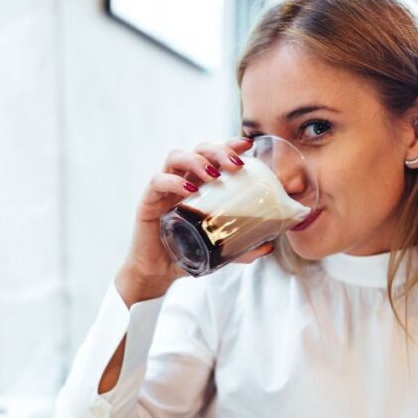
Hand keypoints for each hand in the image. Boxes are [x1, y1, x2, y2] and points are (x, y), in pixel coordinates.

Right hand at [116, 138, 272, 305]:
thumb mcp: (220, 250)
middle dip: (218, 150)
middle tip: (235, 165)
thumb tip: (269, 247)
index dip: (230, 145)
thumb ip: (242, 248)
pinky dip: (174, 181)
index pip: (214, 156)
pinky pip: (158, 181)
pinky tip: (189, 189)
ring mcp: (164, 189)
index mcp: (200, 185)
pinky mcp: (148, 201)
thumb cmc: (187, 253)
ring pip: (176, 156)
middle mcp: (182, 181)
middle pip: (198, 149)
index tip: (248, 145)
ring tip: (213, 175)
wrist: (158, 273)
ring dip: (197, 160)